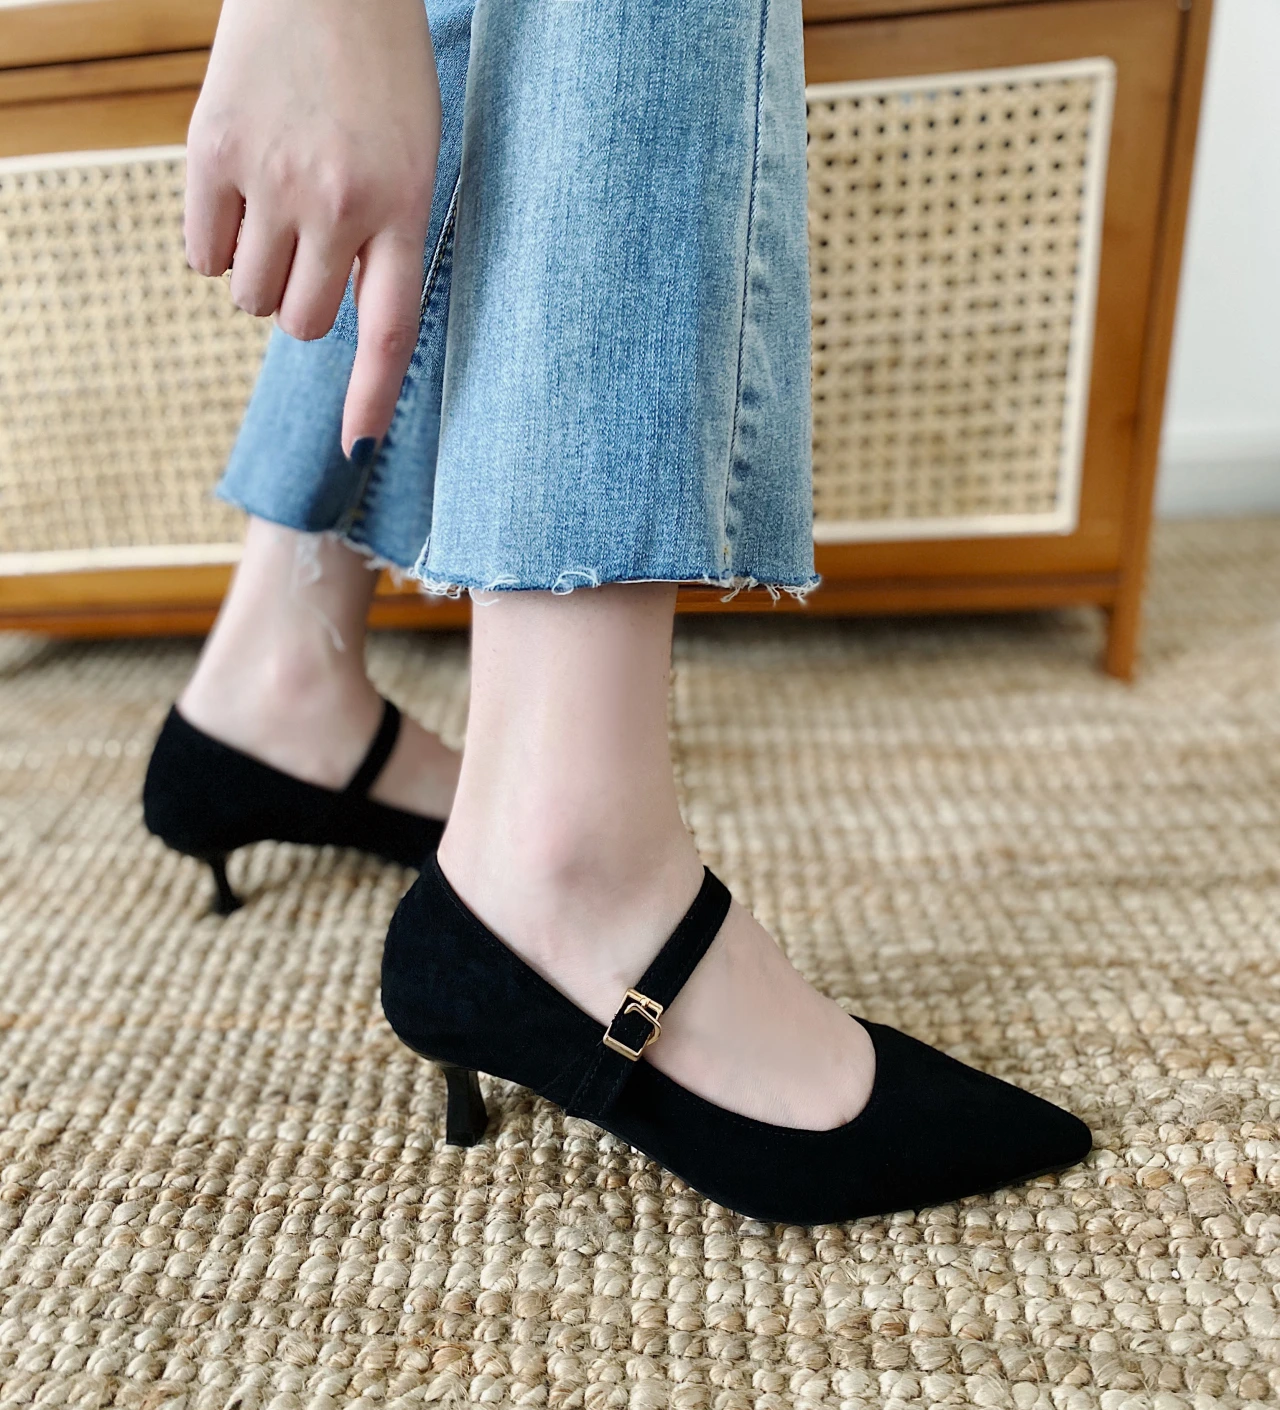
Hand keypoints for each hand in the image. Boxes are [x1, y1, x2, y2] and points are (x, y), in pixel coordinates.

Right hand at [185, 0, 441, 452]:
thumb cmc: (378, 76)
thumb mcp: (413, 161)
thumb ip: (385, 244)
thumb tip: (336, 325)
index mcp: (404, 209)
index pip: (388, 332)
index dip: (371, 396)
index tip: (357, 447)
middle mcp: (338, 204)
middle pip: (299, 323)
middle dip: (300, 300)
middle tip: (309, 243)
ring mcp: (271, 180)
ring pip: (248, 298)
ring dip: (257, 272)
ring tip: (276, 206)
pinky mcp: (211, 154)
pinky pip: (200, 257)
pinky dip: (213, 243)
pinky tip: (236, 191)